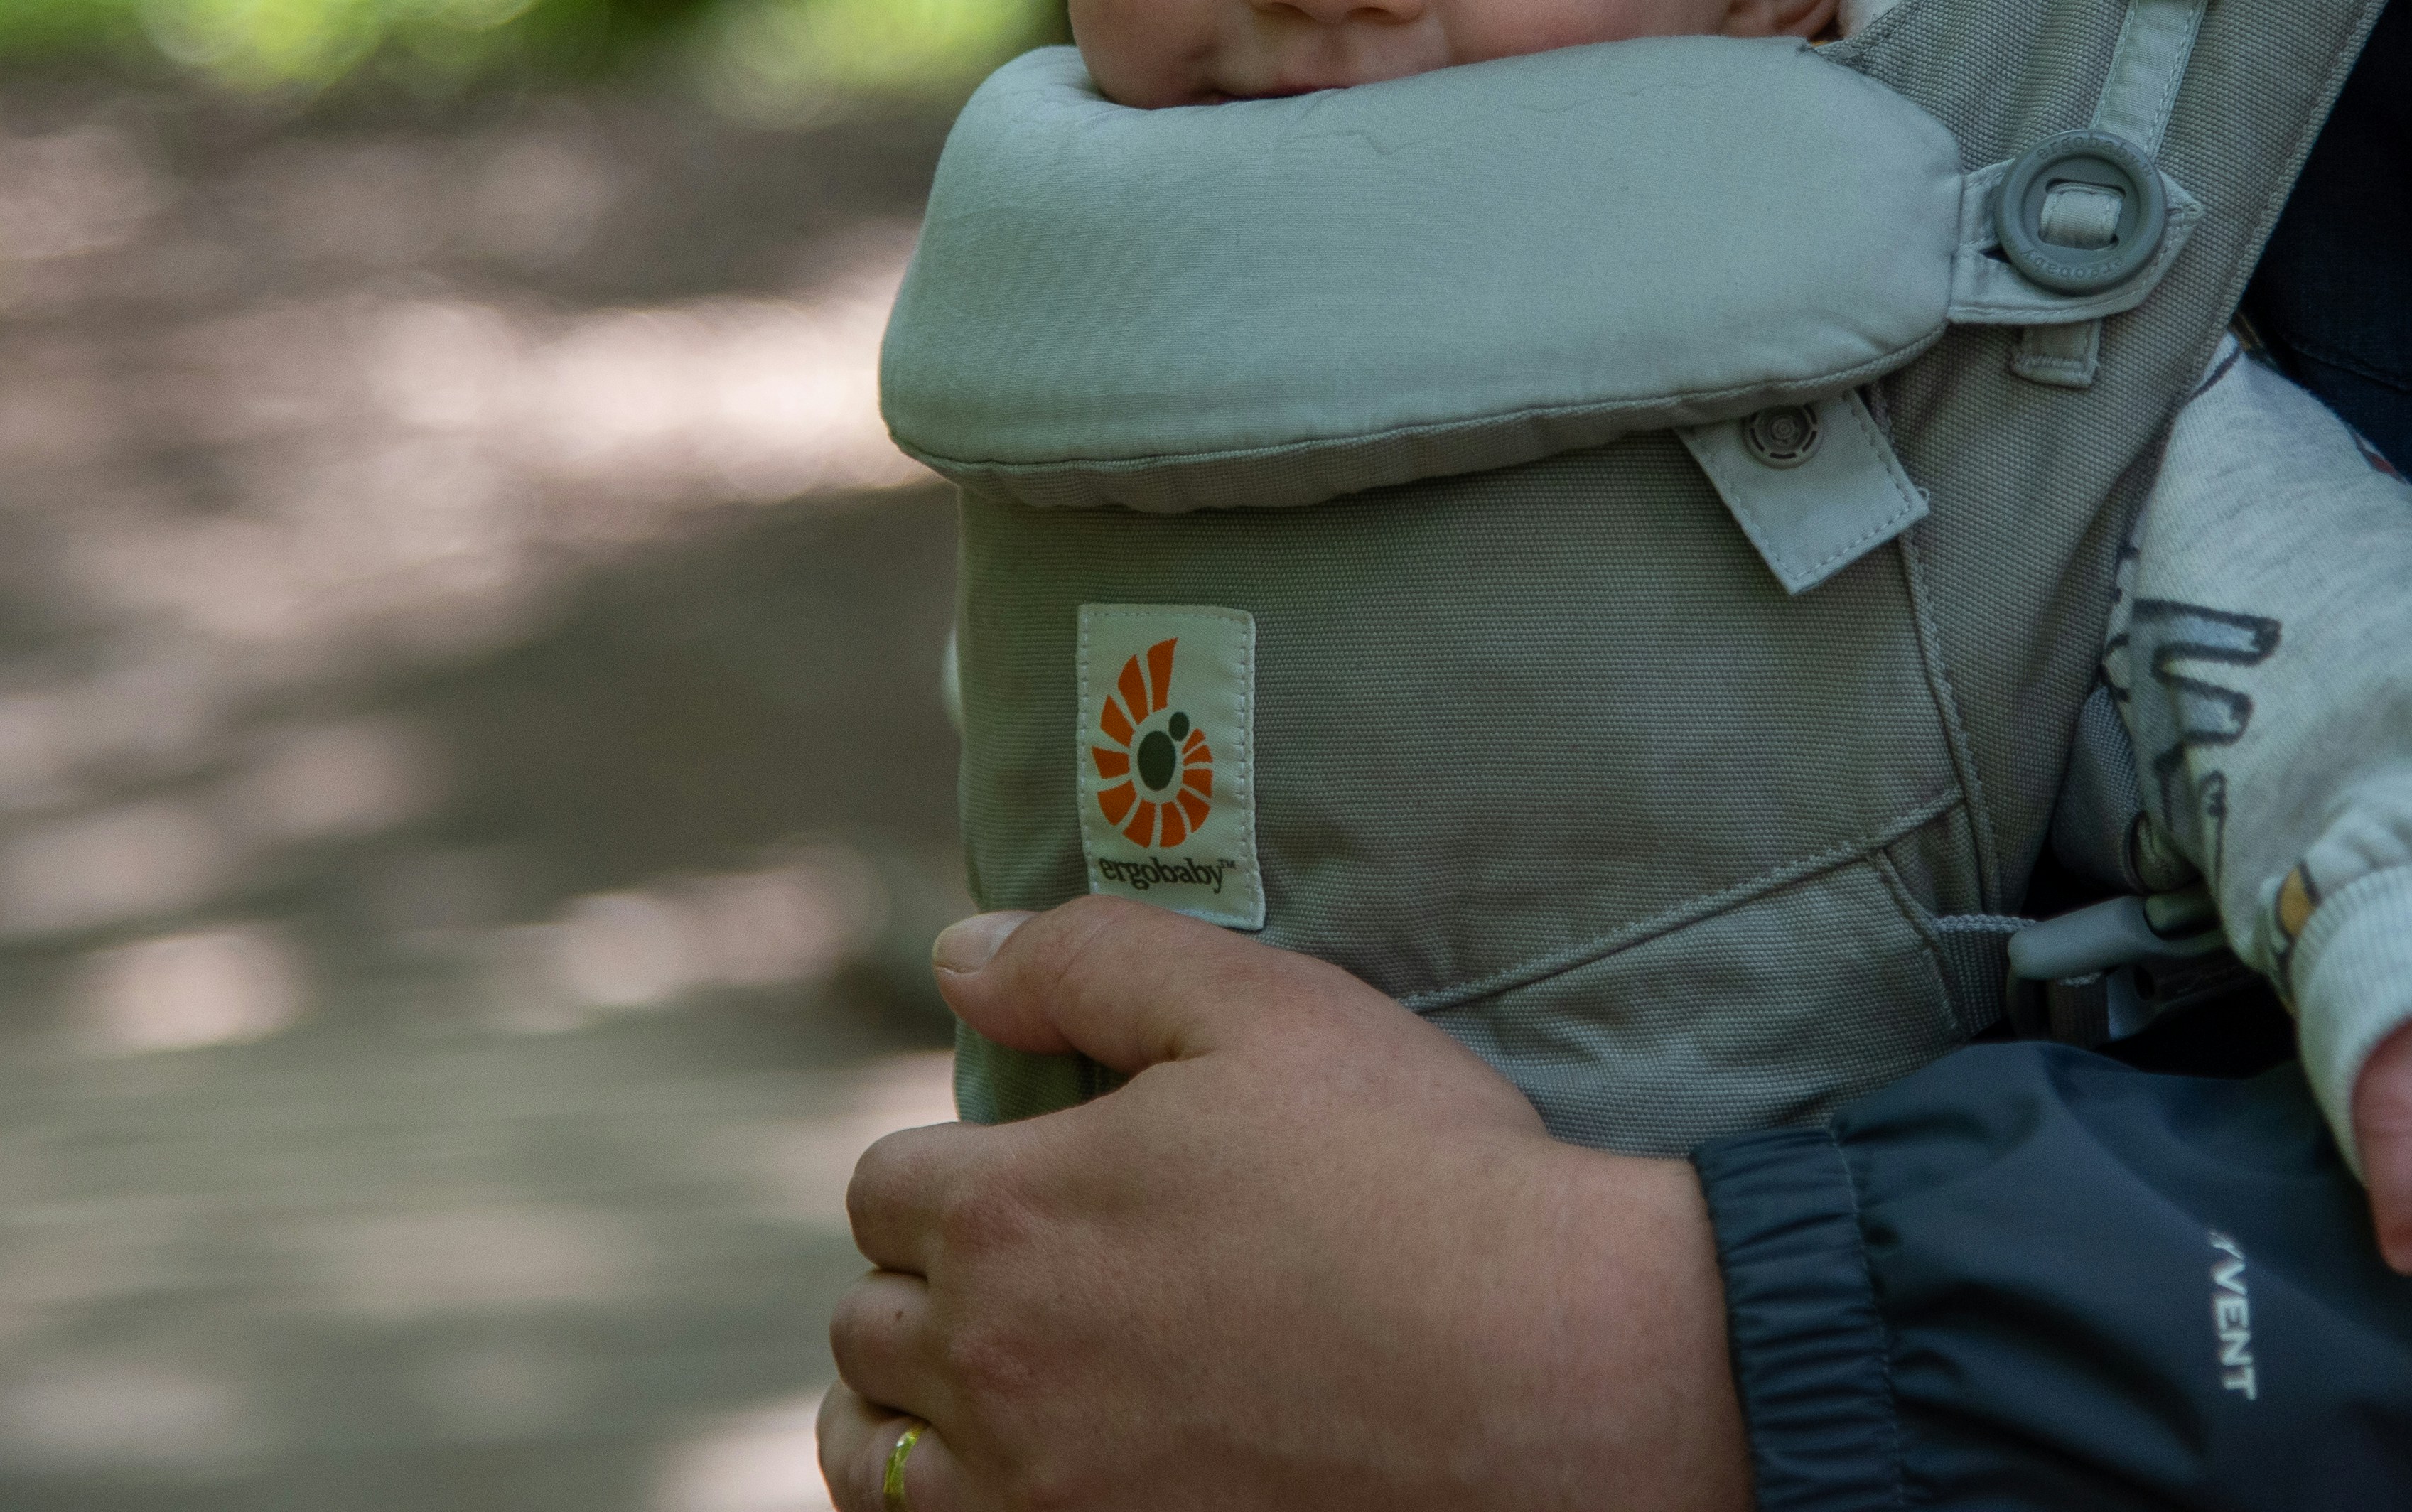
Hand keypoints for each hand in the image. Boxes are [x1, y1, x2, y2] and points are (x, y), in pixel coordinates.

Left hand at [821, 898, 1751, 1509]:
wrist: (1545, 1370)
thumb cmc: (1417, 1174)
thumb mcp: (1264, 1009)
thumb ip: (1090, 961)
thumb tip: (956, 954)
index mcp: (1013, 1210)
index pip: (882, 1188)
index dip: (944, 1171)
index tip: (1015, 1177)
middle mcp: (995, 1363)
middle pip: (866, 1328)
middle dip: (920, 1288)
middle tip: (1009, 1280)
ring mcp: (1044, 1491)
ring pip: (875, 1462)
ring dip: (901, 1417)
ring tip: (974, 1395)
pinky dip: (959, 1510)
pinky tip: (1027, 1478)